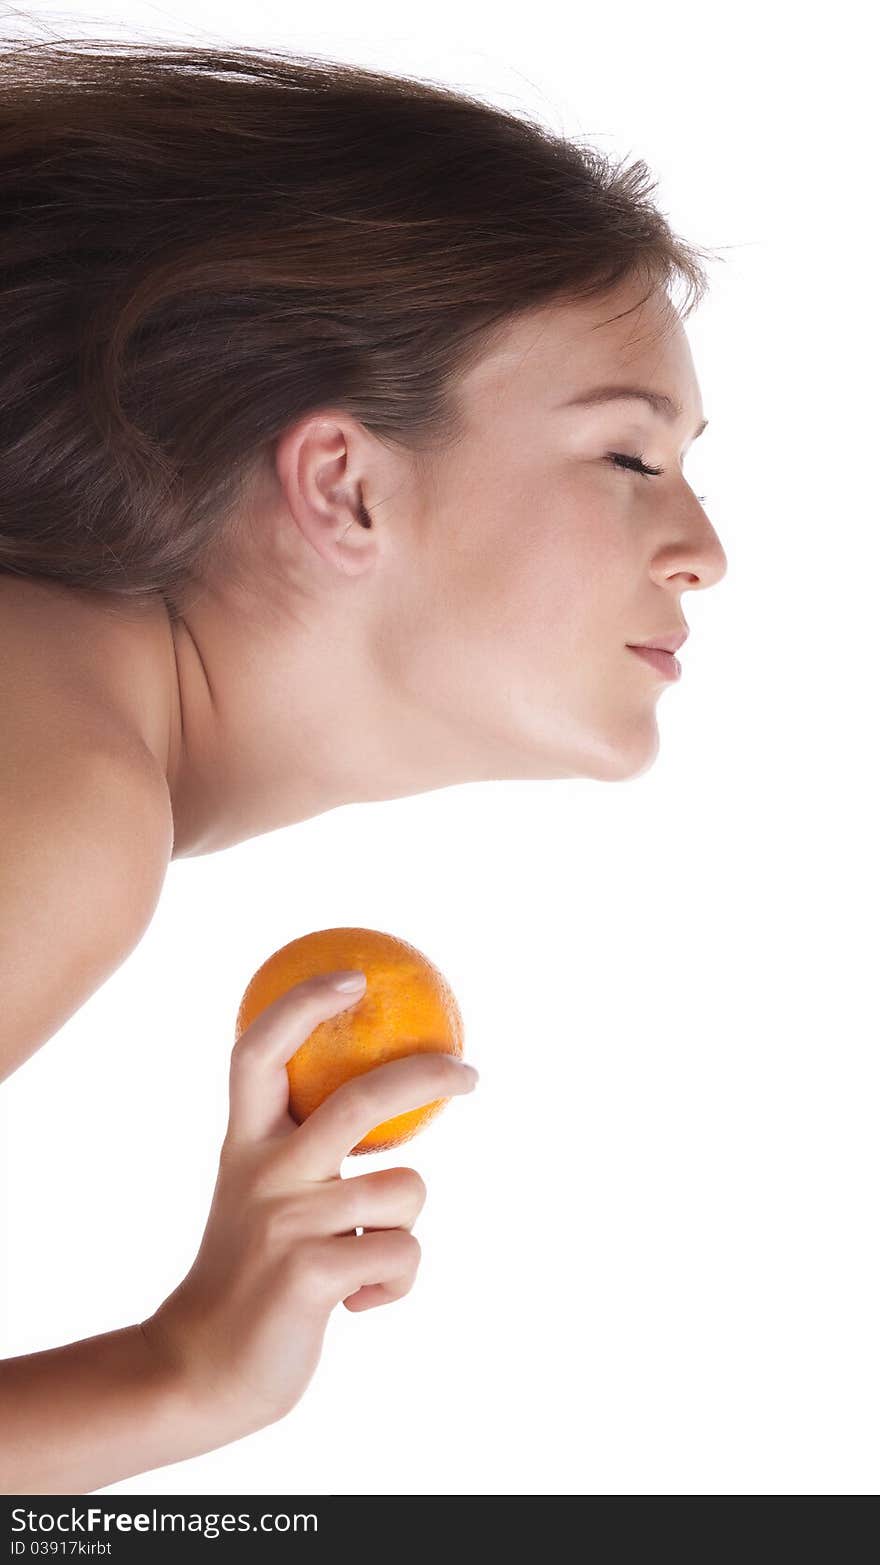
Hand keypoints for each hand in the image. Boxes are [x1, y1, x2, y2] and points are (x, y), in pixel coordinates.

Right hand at [140, 971, 477, 1438]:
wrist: (200, 1368)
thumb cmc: (249, 1272)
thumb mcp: (261, 1192)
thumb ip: (302, 1145)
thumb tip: (388, 1093)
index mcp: (245, 1145)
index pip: (258, 1052)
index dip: (302, 1005)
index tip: (352, 976)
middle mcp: (262, 1173)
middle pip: (357, 1101)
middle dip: (424, 1075)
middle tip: (468, 1072)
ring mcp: (285, 1223)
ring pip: (404, 1193)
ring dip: (403, 1228)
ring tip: (360, 1259)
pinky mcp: (311, 1275)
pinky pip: (403, 1254)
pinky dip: (395, 1281)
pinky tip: (354, 1301)